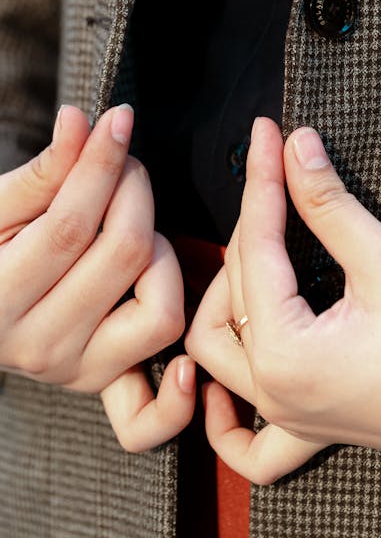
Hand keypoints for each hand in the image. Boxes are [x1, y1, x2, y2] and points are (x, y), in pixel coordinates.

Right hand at [0, 104, 194, 450]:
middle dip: (135, 193)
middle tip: (126, 165)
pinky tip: (186, 362)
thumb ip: (43, 173)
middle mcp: (37, 347)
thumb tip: (81, 123)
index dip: (102, 166)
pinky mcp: (103, 387)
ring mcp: (75, 373)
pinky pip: (153, 416)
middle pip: (124, 256)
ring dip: (162, 258)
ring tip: (134, 232)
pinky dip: (177, 397)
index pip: (72, 225)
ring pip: (161, 313)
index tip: (119, 121)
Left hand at [186, 118, 380, 483]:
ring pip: (219, 358)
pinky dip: (224, 417)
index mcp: (284, 353)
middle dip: (252, 225)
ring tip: (254, 251)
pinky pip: (248, 443)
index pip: (256, 247)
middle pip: (232, 292)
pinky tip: (215, 387)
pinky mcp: (313, 429)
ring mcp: (290, 418)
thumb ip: (329, 204)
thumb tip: (297, 147)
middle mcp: (274, 393)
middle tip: (281, 175)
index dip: (264, 181)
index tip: (268, 133)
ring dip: (222, 303)